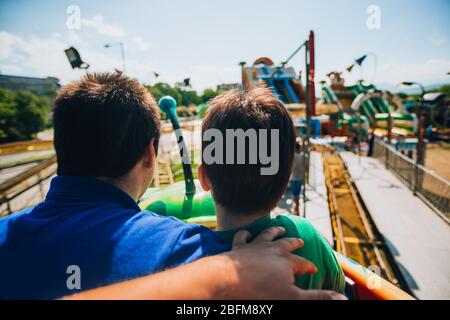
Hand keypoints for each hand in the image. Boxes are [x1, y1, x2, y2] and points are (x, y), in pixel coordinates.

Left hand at [215, 227, 345, 299]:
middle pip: (287, 244)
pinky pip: (242, 237)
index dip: (309, 266)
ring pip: (267, 235)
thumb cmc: (261, 290)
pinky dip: (245, 234)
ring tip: (280, 227)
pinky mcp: (238, 247)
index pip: (303, 263)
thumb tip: (343, 298)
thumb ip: (317, 297)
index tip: (314, 268)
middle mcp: (272, 249)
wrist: (229, 279)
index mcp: (287, 262)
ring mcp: (254, 246)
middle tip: (300, 240)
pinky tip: (246, 232)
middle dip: (295, 243)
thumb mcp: (293, 297)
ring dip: (274, 231)